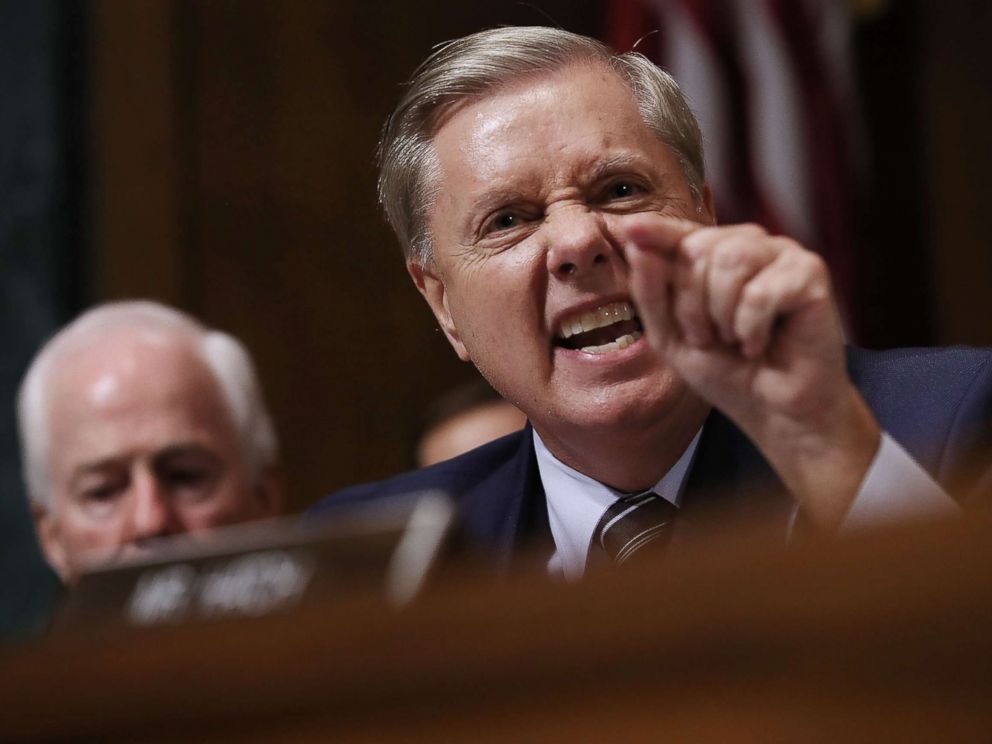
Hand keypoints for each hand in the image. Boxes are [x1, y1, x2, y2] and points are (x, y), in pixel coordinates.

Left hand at [620, 214, 880, 529]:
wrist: (775, 412)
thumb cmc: (727, 371)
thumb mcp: (670, 336)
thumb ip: (651, 291)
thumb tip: (636, 241)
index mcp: (714, 256)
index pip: (679, 234)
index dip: (655, 231)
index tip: (628, 227)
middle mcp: (749, 245)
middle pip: (698, 249)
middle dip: (692, 305)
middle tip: (711, 339)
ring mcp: (782, 255)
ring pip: (730, 260)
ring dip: (721, 315)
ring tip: (734, 340)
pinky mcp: (810, 274)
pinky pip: (760, 291)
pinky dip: (750, 327)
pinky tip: (760, 344)